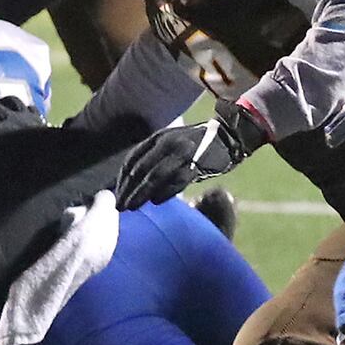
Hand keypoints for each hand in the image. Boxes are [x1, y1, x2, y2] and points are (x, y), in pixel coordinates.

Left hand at [115, 101, 265, 210]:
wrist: (228, 136)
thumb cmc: (195, 144)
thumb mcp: (171, 143)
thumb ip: (154, 158)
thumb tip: (134, 182)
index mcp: (157, 138)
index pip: (132, 160)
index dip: (122, 179)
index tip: (116, 195)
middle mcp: (167, 143)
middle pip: (140, 169)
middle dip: (128, 190)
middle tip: (119, 207)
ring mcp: (182, 153)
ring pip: (155, 176)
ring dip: (142, 194)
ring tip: (132, 208)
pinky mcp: (197, 163)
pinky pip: (177, 180)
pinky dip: (166, 192)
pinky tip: (156, 202)